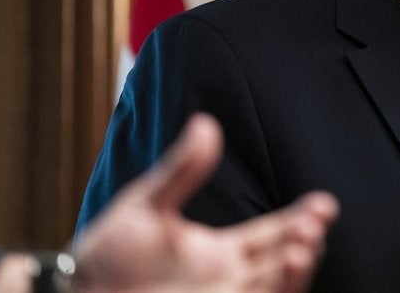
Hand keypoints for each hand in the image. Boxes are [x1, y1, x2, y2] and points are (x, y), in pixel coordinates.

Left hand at [70, 113, 337, 291]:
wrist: (77, 292)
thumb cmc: (107, 255)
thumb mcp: (146, 205)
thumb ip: (182, 171)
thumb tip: (206, 124)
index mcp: (222, 252)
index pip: (274, 234)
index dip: (302, 219)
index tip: (323, 204)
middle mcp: (229, 279)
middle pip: (283, 261)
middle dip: (305, 241)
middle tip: (315, 221)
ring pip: (276, 288)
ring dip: (297, 270)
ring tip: (305, 245)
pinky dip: (277, 292)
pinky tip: (282, 274)